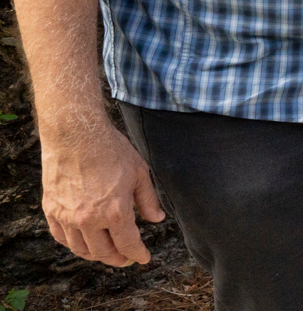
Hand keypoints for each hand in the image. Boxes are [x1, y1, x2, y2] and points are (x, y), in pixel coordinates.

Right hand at [41, 123, 164, 266]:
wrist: (76, 135)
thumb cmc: (111, 150)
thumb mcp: (139, 173)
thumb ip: (148, 200)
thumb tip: (157, 219)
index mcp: (114, 211)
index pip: (127, 244)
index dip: (137, 254)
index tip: (144, 258)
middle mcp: (89, 219)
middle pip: (103, 252)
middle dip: (118, 258)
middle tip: (126, 258)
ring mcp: (67, 217)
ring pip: (81, 249)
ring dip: (95, 255)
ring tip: (106, 252)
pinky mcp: (52, 210)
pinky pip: (61, 237)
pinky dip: (73, 244)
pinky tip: (83, 242)